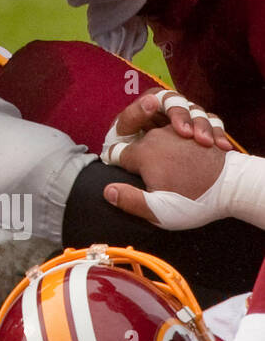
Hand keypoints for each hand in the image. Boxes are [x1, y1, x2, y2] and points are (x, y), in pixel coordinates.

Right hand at [100, 89, 234, 226]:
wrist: (233, 186)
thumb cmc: (195, 201)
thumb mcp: (159, 210)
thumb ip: (130, 200)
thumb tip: (107, 190)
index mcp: (143, 153)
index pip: (118, 155)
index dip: (119, 165)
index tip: (128, 177)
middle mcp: (156, 136)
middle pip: (138, 144)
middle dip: (139, 157)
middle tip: (153, 178)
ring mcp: (175, 130)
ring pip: (156, 135)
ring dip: (160, 150)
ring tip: (173, 169)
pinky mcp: (191, 130)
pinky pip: (176, 131)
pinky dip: (177, 140)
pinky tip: (186, 157)